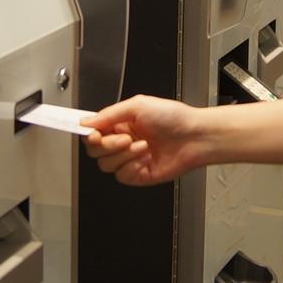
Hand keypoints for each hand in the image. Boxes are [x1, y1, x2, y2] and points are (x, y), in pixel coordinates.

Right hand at [81, 95, 205, 185]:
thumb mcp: (137, 105)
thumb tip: (86, 122)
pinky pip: (122, 176)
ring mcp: (129, 160)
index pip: (92, 132)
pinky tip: (146, 158)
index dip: (88, 134)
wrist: (196, 136)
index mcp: (119, 124)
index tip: (91, 134)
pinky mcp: (139, 175)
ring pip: (106, 165)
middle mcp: (122, 142)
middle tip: (125, 137)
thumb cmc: (174, 117)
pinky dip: (132, 167)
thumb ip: (108, 114)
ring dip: (123, 155)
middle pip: (95, 151)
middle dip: (107, 145)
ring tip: (143, 146)